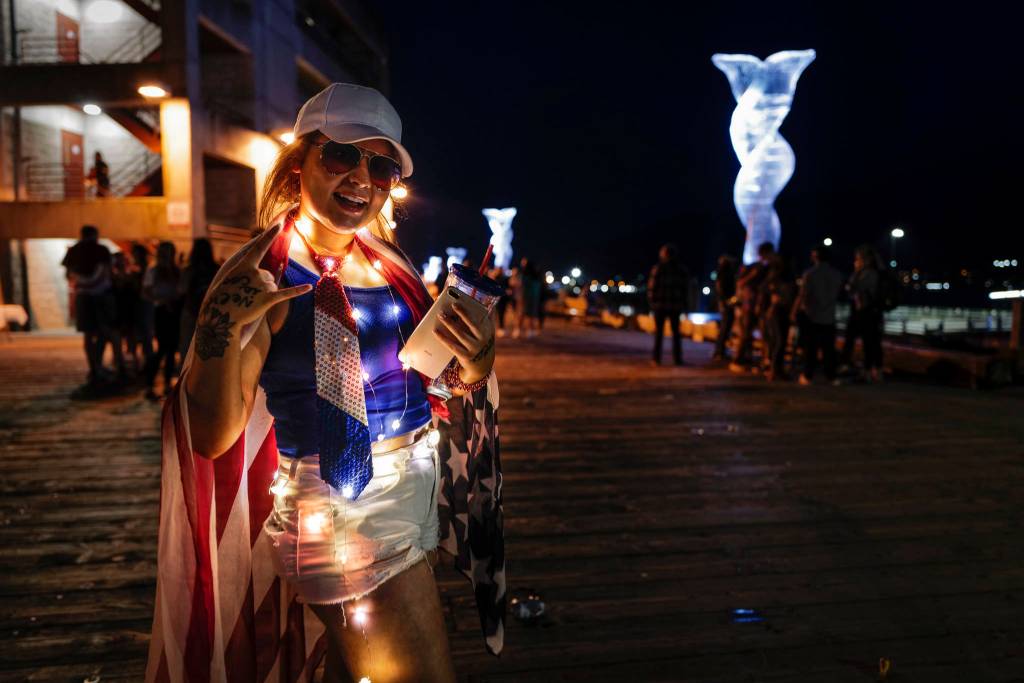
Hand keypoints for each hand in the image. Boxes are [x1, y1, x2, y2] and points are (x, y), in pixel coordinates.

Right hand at [194, 225, 311, 359]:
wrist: (220, 317)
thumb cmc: (223, 298)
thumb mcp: (230, 279)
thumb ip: (246, 272)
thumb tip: (265, 272)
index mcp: (244, 265)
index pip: (259, 247)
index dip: (269, 236)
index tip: (278, 225)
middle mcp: (255, 272)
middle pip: (268, 275)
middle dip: (261, 286)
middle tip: (247, 296)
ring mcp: (261, 285)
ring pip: (273, 286)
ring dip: (265, 295)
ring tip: (250, 302)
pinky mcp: (268, 299)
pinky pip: (286, 293)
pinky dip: (298, 290)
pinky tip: (309, 287)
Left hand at [433, 301, 495, 383]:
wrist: (482, 367)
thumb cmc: (479, 344)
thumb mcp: (484, 332)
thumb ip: (482, 319)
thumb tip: (475, 304)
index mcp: (487, 330)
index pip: (477, 318)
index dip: (465, 311)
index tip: (455, 303)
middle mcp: (483, 339)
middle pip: (471, 324)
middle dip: (461, 313)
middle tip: (451, 305)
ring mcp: (475, 349)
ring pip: (460, 334)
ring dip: (450, 323)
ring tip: (441, 315)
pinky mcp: (466, 357)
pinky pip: (452, 345)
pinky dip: (443, 338)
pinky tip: (435, 331)